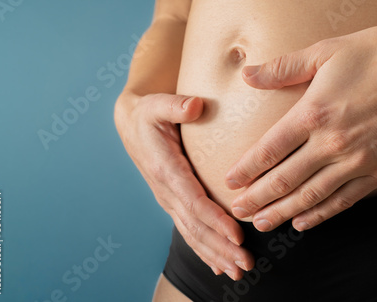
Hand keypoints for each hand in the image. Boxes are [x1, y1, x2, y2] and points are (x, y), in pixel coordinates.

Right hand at [115, 93, 253, 279]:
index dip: (215, 220)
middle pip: (195, 225)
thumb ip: (175, 105)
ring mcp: (169, 199)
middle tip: (245, 264)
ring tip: (237, 272)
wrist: (131, 125)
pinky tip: (218, 266)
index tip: (237, 235)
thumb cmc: (148, 113)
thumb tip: (196, 105)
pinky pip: (189, 229)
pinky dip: (204, 249)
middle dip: (221, 247)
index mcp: (165, 169)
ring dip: (215, 254)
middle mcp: (166, 190)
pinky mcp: (173, 202)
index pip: (193, 200)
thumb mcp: (158, 103)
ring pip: (192, 233)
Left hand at [226, 23, 376, 231]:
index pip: (268, 150)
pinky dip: (320, 214)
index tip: (229, 183)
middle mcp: (332, 142)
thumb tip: (247, 75)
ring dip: (282, 212)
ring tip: (261, 223)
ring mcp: (358, 161)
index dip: (246, 170)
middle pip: (284, 179)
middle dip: (256, 199)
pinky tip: (303, 222)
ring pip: (310, 196)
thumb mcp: (327, 50)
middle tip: (237, 212)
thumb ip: (284, 68)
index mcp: (314, 112)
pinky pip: (344, 200)